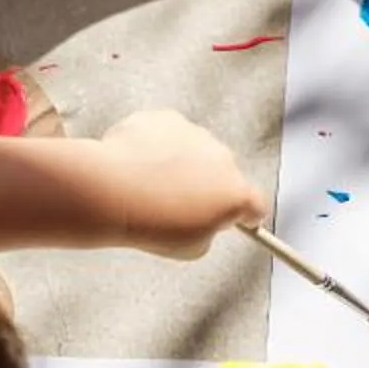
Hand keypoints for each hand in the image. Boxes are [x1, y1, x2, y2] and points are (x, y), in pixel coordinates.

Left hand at [99, 110, 260, 257]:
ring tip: (149, 186)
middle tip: (177, 205)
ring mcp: (196, 134)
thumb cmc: (149, 223)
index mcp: (235, 194)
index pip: (255, 206)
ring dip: (180, 164)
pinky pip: (167, 134)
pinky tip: (137, 166)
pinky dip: (155, 146)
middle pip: (223, 174)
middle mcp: (223, 158)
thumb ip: (207, 233)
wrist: (112, 192)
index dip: (244, 215)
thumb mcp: (190, 248)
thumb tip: (203, 224)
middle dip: (206, 186)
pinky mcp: (168, 119)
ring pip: (194, 151)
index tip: (235, 219)